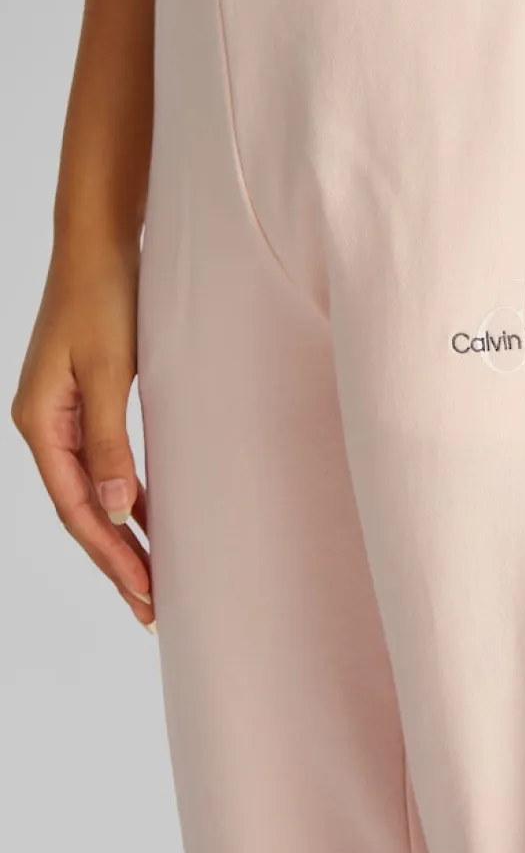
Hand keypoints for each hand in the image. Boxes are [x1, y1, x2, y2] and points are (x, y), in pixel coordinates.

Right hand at [11, 242, 154, 630]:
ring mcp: (63, 415)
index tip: (145, 592)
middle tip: (152, 609)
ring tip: (154, 579)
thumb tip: (118, 511)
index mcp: (40, 423)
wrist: (99, 244)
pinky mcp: (86, 401)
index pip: (77, 508)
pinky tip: (151, 518)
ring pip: (93, 491)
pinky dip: (128, 494)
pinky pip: (104, 463)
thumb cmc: (104, 298)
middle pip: (82, 509)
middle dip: (116, 560)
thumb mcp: (111, 371)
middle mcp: (45, 426)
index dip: (110, 554)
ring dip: (123, 533)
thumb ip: (111, 441)